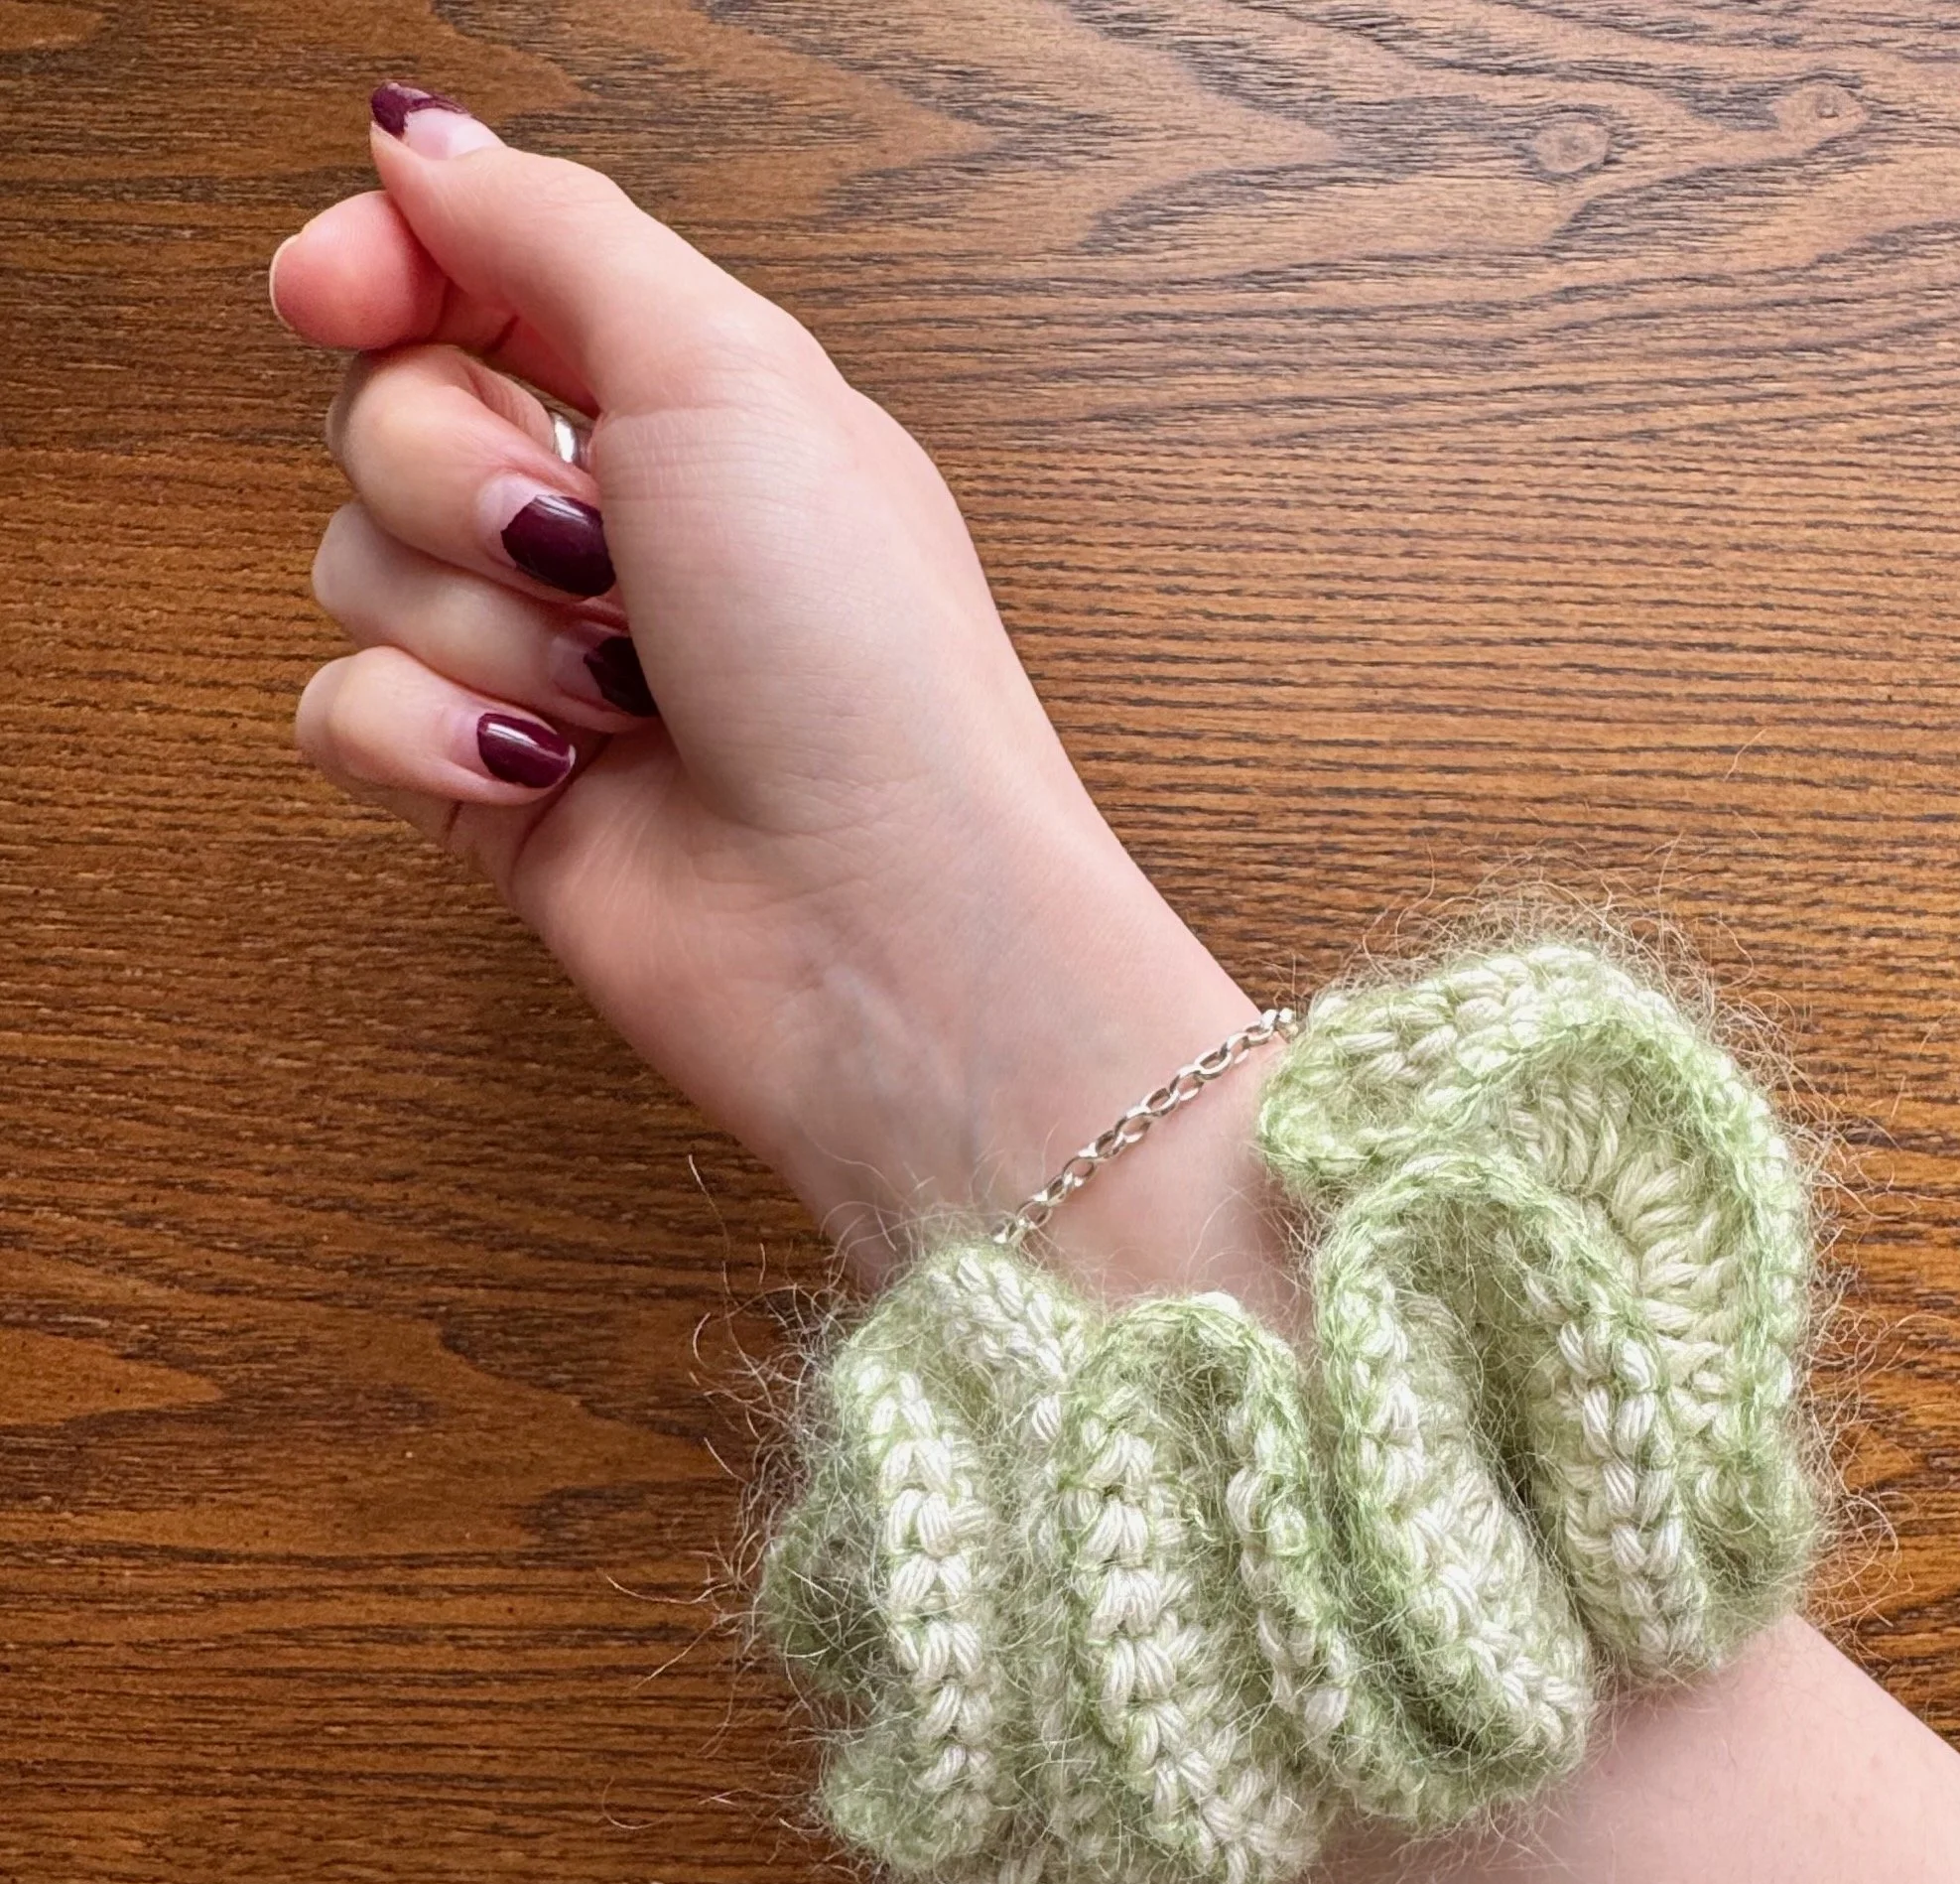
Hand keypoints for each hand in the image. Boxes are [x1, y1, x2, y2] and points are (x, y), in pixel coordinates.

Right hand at [271, 87, 1286, 1301]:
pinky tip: (548, 775)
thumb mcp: (734, 376)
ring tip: (622, 696)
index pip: (465, 274)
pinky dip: (428, 739)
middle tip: (595, 557)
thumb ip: (559, 232)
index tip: (337, 291)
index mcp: (689, 405)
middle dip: (464, 479)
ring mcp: (546, 667)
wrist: (886, 928)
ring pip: (351, 566)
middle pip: (385, 416)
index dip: (381, 268)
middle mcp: (611, 529)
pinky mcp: (492, 794)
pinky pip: (341, 711)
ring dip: (480, 626)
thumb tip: (420, 140)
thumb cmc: (864, 667)